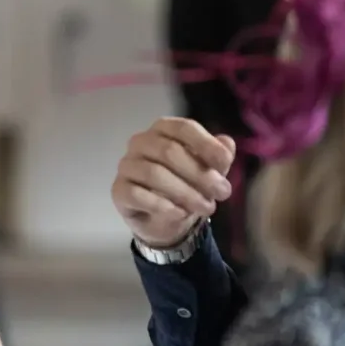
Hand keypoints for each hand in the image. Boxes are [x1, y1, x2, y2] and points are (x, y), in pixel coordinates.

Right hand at [111, 117, 235, 248]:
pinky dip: (161, 205)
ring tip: (206, 207)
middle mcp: (140, 142)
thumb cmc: (188, 184)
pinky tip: (180, 213)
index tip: (224, 163)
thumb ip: (218, 156)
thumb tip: (226, 143)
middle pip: (169, 151)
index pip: (183, 128)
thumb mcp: (210, 170)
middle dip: (200, 174)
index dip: (205, 144)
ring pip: (153, 173)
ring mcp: (126, 165)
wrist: (166, 218)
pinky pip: (136, 194)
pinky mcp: (118, 190)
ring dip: (185, 193)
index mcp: (164, 130)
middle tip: (222, 193)